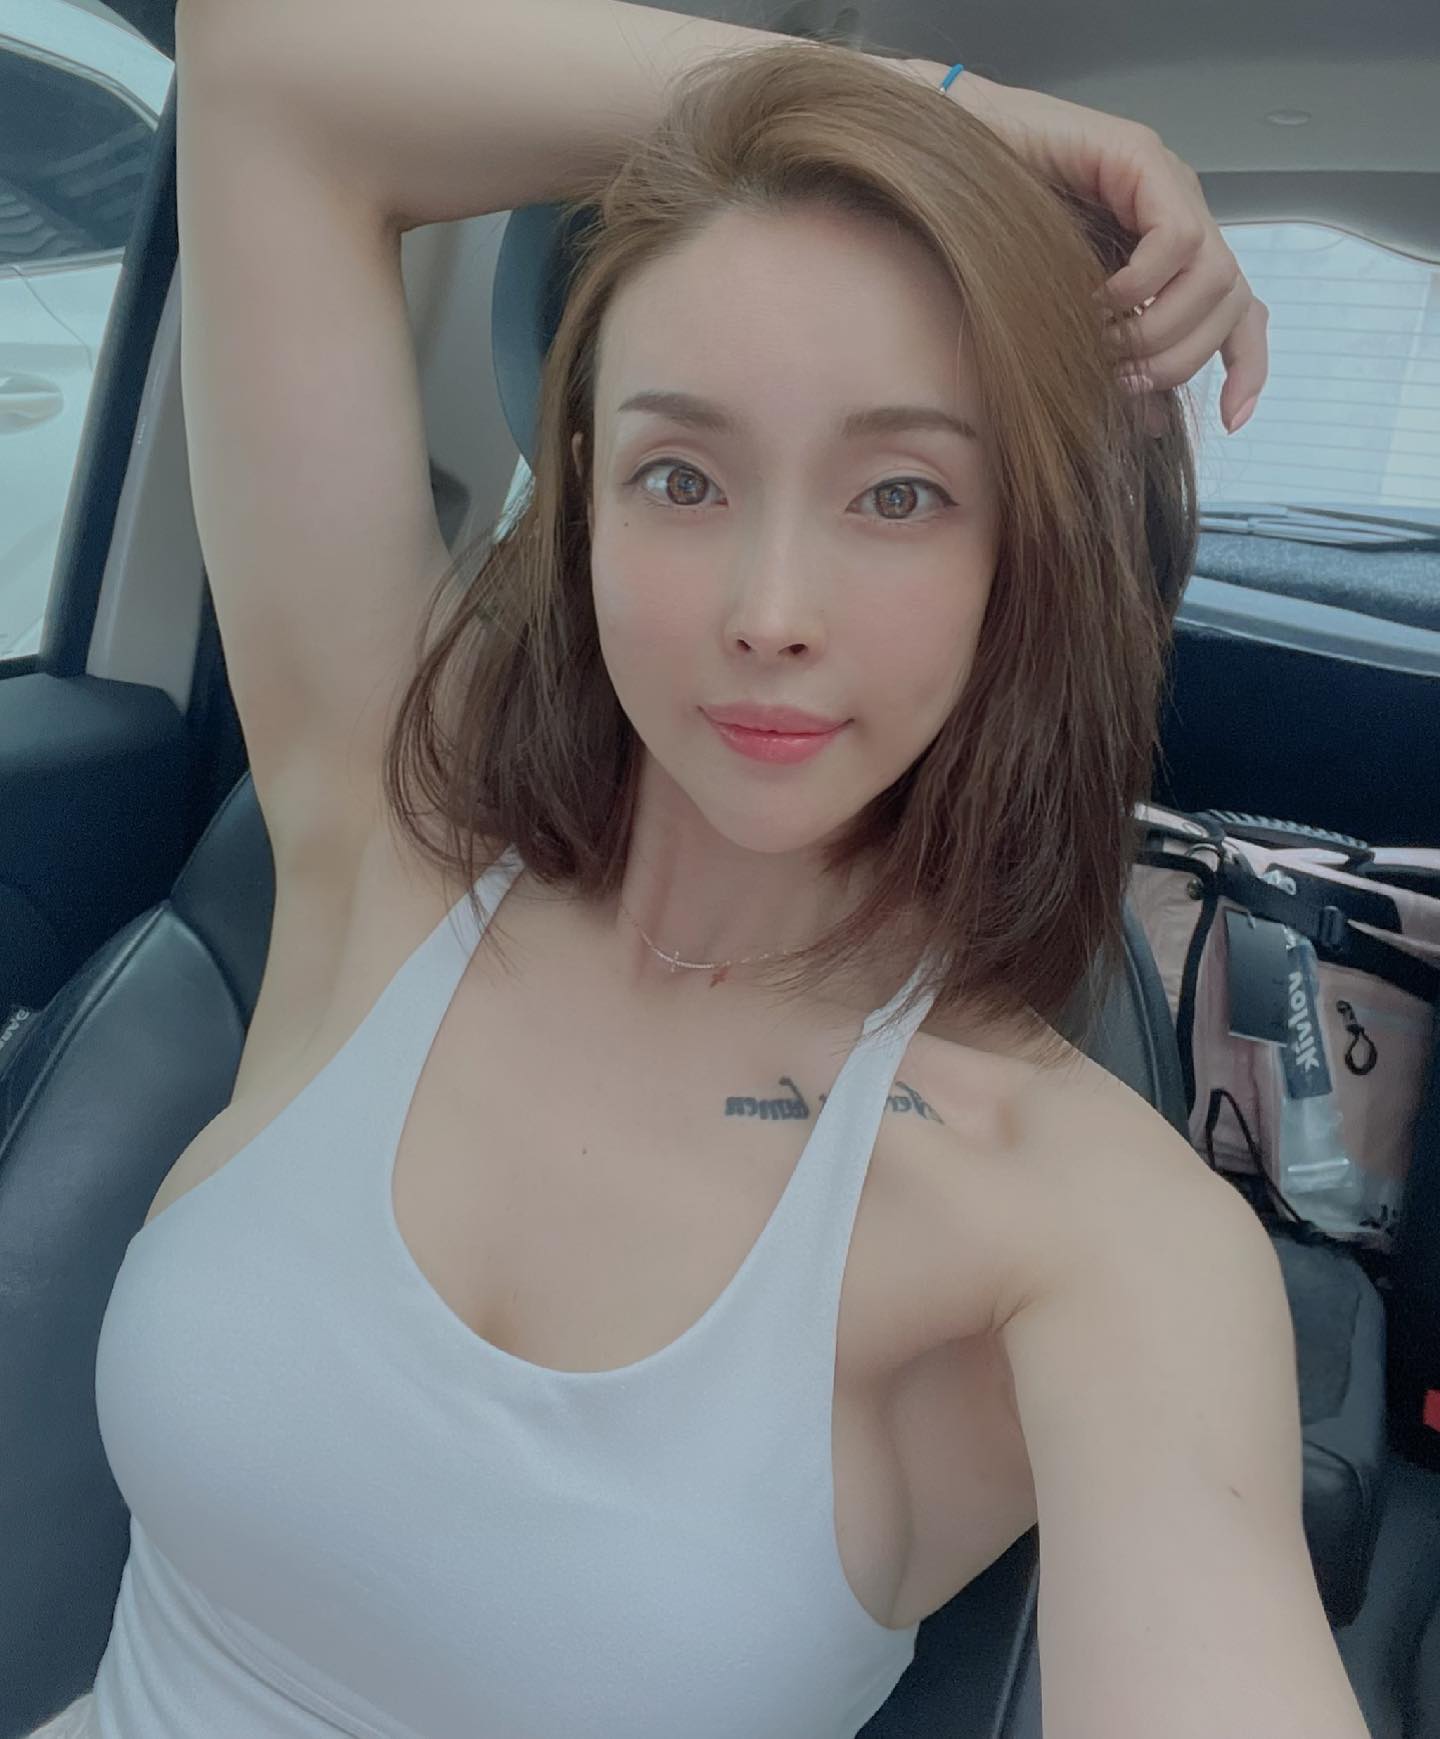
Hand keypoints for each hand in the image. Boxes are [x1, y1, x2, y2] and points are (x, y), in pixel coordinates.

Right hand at [903, 62, 1267, 437]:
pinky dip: (1141, 284)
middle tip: (1120, 380)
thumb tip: (1151, 423)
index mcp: (1174, 257)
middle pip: (1233, 303)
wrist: (951, 160)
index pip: (1240, 312)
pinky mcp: (1140, 158)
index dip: (1245, 366)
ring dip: (1160, 329)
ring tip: (1104, 344)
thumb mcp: (1067, 319)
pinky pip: (1175, 237)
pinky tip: (1098, 299)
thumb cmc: (996, 238)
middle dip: (1181, 359)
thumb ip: (1112, 362)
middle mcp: (1182, 217)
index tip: (1231, 419)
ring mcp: (1166, 185)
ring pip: (1217, 275)